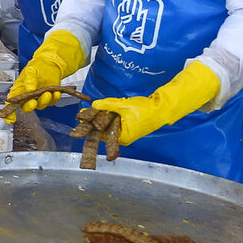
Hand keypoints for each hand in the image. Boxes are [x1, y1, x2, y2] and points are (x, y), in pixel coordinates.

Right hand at [3, 30, 86, 118]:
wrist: (50, 64)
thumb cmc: (37, 66)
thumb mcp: (31, 70)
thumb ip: (29, 79)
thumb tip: (29, 89)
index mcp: (19, 91)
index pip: (12, 104)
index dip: (10, 114)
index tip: (10, 120)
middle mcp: (28, 97)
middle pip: (26, 108)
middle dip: (30, 107)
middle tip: (33, 102)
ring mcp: (39, 98)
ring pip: (40, 106)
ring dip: (44, 101)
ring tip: (48, 92)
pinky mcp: (49, 98)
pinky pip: (51, 102)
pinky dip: (54, 98)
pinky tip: (56, 92)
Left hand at [89, 62, 219, 144]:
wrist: (162, 108)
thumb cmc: (146, 110)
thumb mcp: (124, 105)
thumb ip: (108, 104)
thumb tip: (94, 104)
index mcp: (121, 137)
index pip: (100, 133)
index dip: (89, 125)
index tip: (80, 119)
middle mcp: (122, 138)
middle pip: (103, 129)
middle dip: (93, 121)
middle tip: (83, 113)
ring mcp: (125, 133)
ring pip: (108, 125)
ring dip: (101, 117)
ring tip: (91, 110)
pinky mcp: (128, 127)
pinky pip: (115, 122)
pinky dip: (110, 116)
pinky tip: (104, 109)